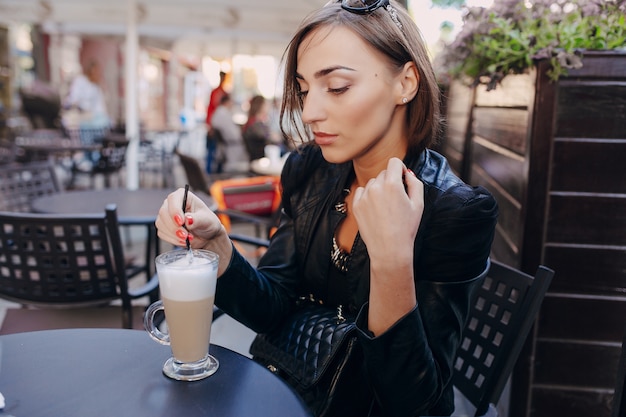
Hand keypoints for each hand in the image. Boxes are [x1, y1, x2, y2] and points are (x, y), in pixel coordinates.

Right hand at [155, 188, 224, 248]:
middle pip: (164, 213)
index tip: (181, 222)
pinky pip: (161, 233)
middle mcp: (171, 203)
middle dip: (174, 227)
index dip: (175, 211)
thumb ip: (197, 219)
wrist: (206, 235)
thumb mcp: (207, 220)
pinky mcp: (163, 226)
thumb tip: (187, 219)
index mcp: (183, 195)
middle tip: (185, 236)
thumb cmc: (207, 222)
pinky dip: (172, 239)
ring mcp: (166, 215)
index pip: (173, 199)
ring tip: (187, 239)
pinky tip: (183, 241)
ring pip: (161, 224)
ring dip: (173, 234)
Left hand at [352, 157, 423, 334]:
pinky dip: (368, 196)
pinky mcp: (356, 205)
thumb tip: (407, 172)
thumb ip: (415, 183)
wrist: (389, 249)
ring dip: (379, 189)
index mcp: (393, 184)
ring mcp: (364, 196)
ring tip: (386, 208)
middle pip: (384, 173)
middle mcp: (376, 187)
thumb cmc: (406, 228)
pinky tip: (375, 209)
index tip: (402, 178)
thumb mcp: (418, 204)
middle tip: (396, 199)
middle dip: (391, 181)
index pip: (394, 162)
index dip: (400, 168)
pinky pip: (362, 191)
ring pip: (373, 182)